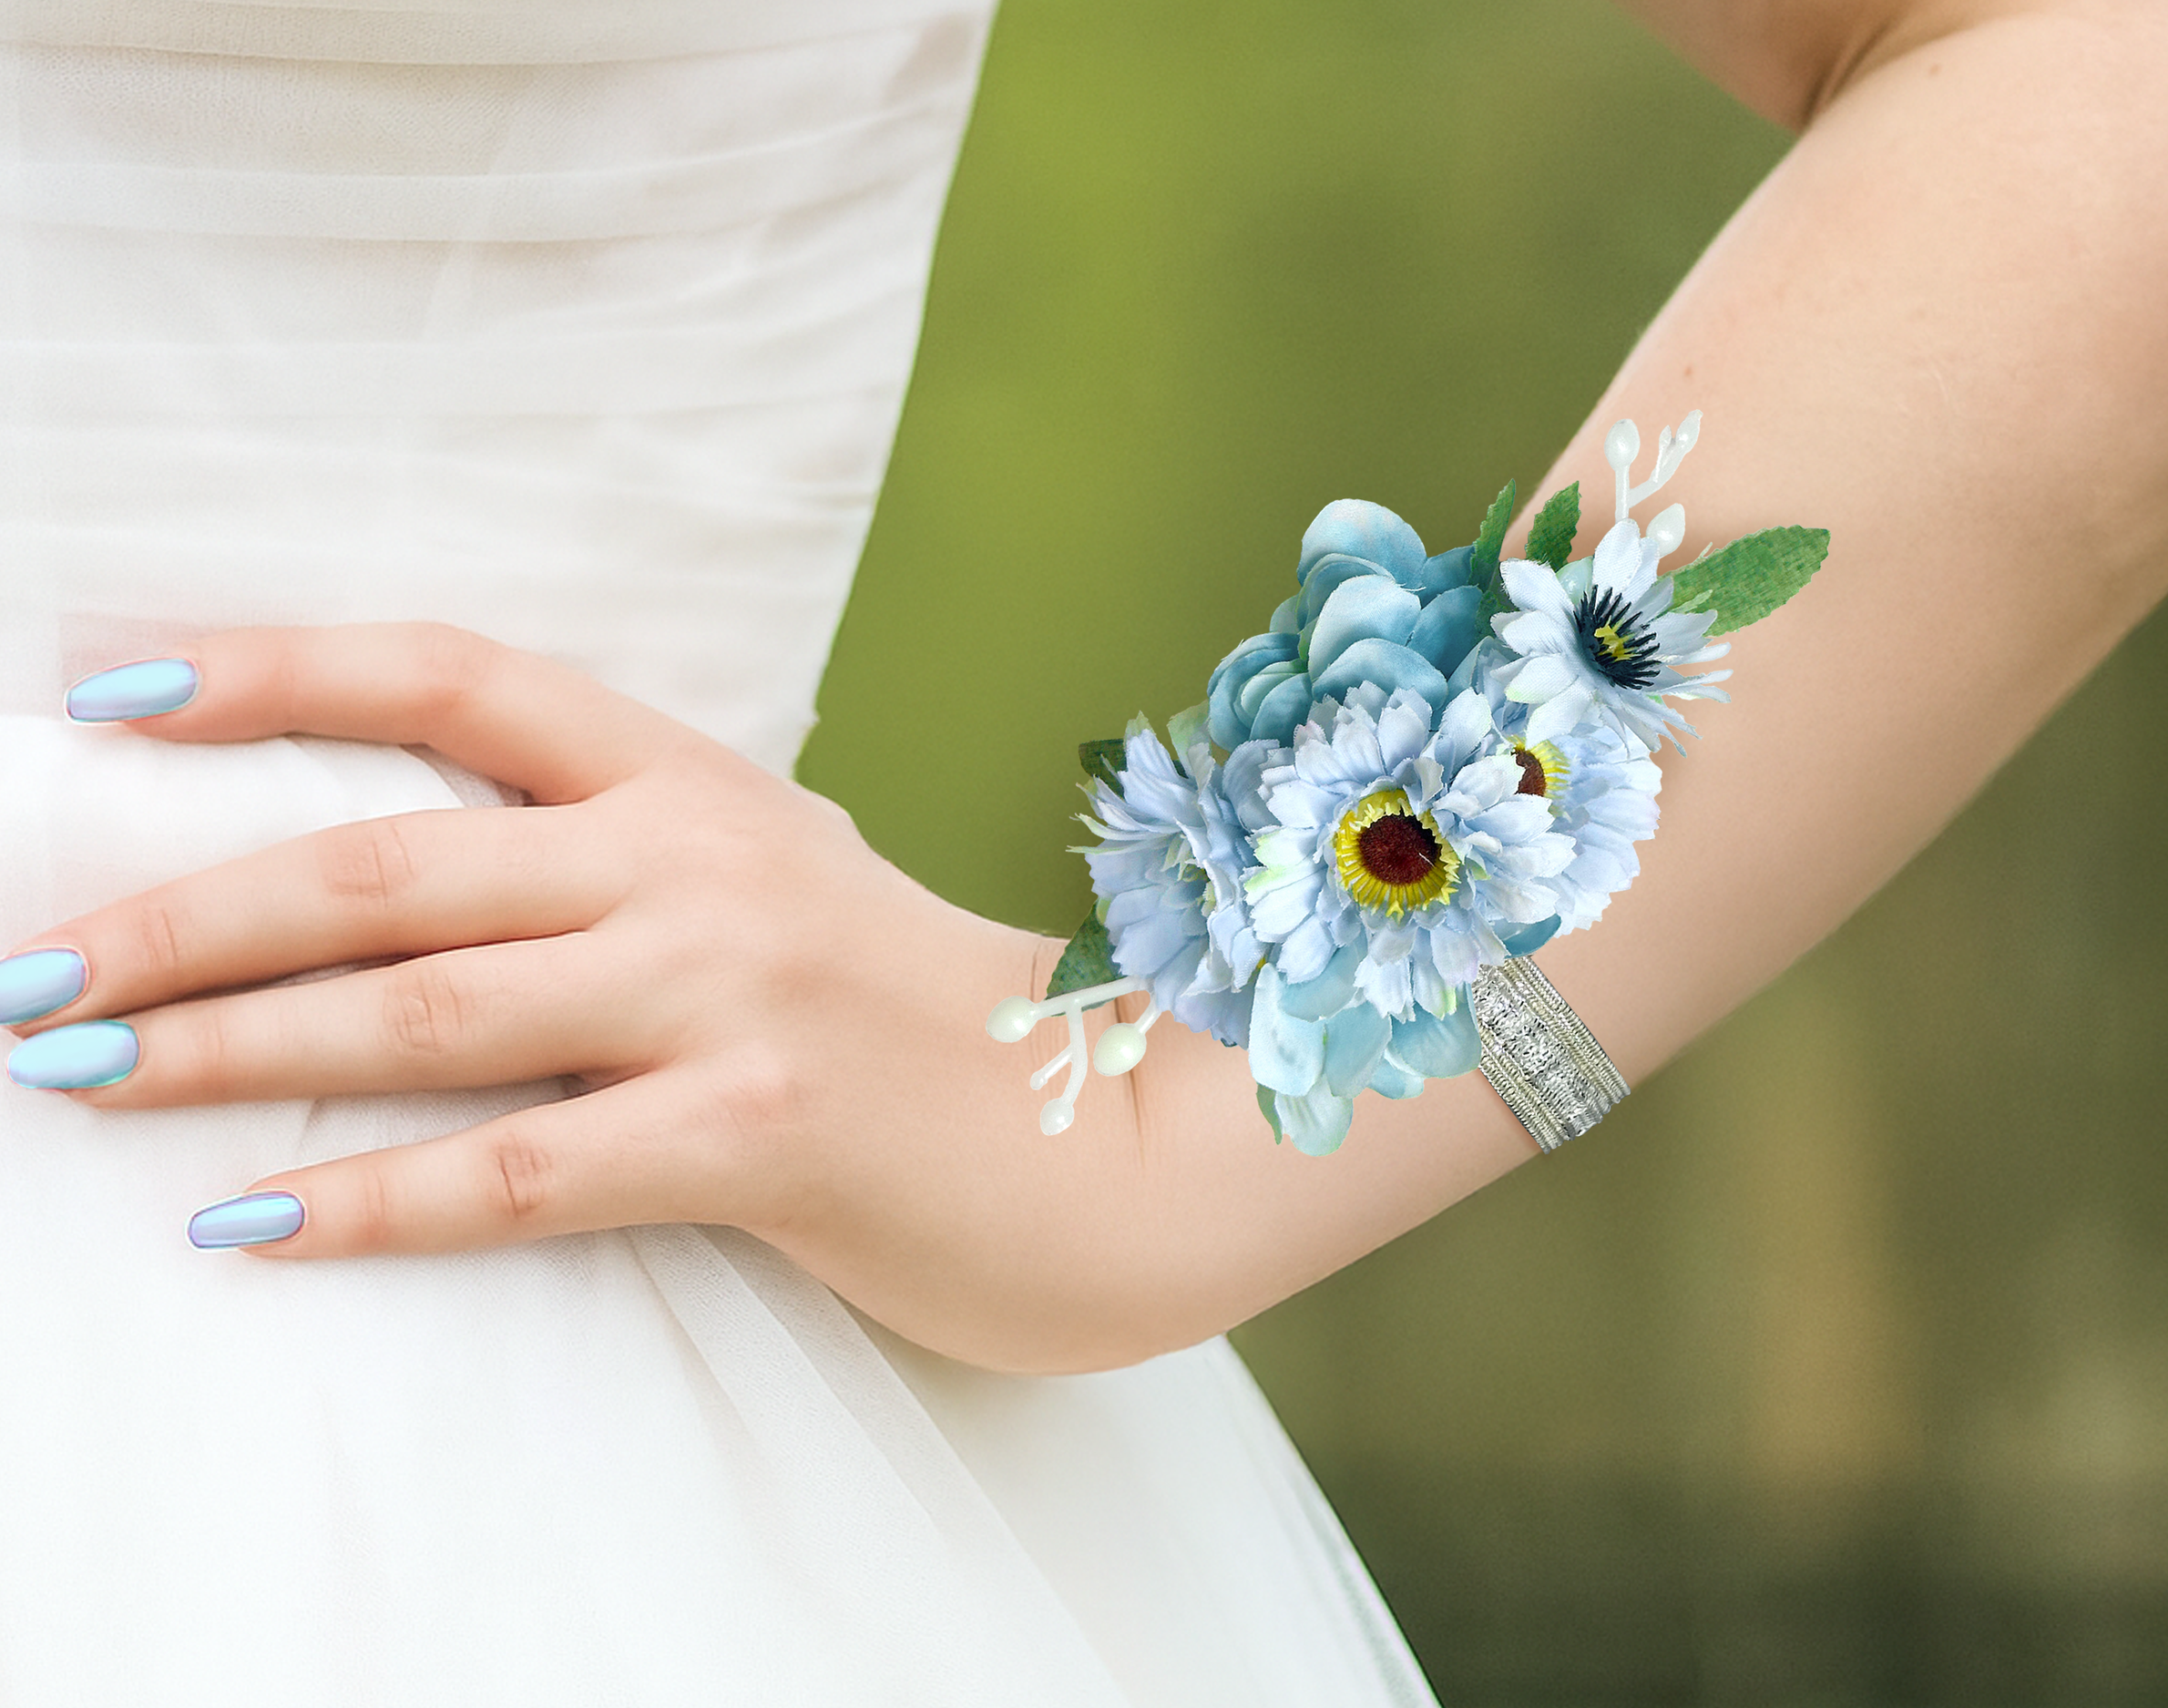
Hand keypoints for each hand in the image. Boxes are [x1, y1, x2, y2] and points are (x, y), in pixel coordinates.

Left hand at [0, 624, 1202, 1368]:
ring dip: (229, 1047)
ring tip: (78, 1078)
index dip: (275, 669)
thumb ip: (628, 873)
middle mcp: (703, 860)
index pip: (456, 676)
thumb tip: (422, 903)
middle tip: (28, 971)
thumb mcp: (781, 897)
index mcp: (697, 783)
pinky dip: (372, 1202)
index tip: (106, 686)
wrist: (1122, 1132)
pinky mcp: (763, 1129)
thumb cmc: (926, 1026)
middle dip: (182, 913)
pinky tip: (249, 1227)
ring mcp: (735, 990)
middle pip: (392, 861)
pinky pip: (524, 1170)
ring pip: (429, 1008)